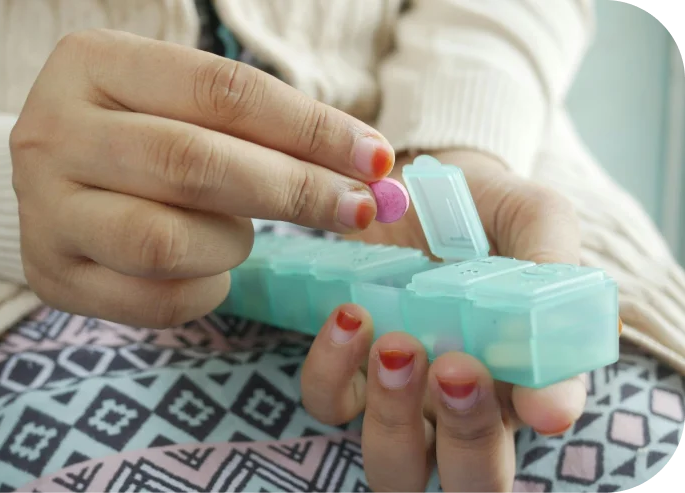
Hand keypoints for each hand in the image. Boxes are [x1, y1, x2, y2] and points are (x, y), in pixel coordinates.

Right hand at [10, 29, 394, 327]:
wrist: (57, 178)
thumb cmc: (143, 132)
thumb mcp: (186, 103)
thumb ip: (267, 127)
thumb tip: (373, 170)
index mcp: (92, 63)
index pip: (220, 91)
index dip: (309, 128)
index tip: (375, 158)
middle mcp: (51, 131)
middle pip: (193, 164)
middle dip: (293, 191)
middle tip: (356, 210)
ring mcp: (41, 209)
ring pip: (166, 242)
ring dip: (232, 244)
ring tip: (239, 233)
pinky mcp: (49, 274)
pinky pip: (153, 299)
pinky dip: (205, 290)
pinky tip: (209, 269)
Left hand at [300, 151, 587, 492]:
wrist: (414, 179)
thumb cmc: (485, 208)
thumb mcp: (533, 220)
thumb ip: (552, 278)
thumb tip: (557, 401)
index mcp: (523, 377)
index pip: (539, 428)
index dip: (538, 423)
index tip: (533, 398)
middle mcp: (463, 404)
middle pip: (470, 480)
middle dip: (467, 440)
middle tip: (456, 368)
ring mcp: (400, 395)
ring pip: (394, 462)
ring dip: (394, 416)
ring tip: (396, 344)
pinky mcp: (346, 370)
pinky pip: (329, 403)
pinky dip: (331, 372)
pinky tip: (349, 315)